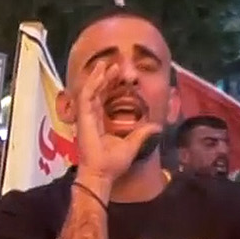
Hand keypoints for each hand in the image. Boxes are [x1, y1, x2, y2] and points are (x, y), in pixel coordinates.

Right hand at [72, 60, 159, 186]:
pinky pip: (86, 96)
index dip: (109, 86)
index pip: (102, 99)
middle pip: (96, 92)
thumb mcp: (133, 145)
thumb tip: (157, 126)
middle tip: (114, 65)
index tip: (118, 76)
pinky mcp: (82, 118)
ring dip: (97, 76)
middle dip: (104, 77)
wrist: (102, 175)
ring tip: (106, 64)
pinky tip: (100, 73)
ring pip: (89, 90)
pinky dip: (92, 83)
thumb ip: (143, 134)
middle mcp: (90, 118)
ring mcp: (85, 117)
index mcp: (99, 123)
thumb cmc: (113, 164)